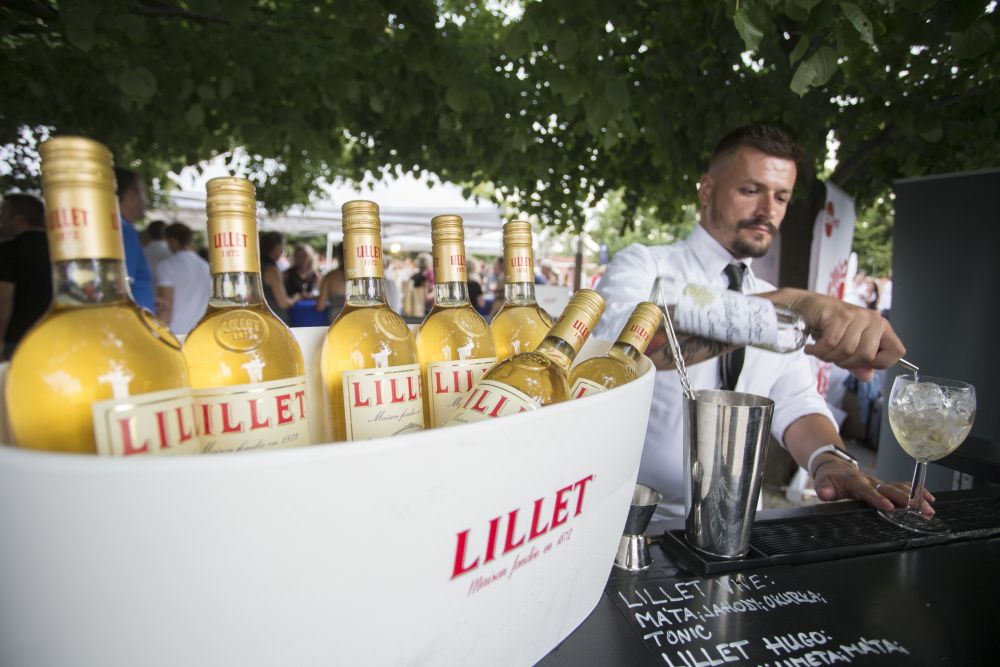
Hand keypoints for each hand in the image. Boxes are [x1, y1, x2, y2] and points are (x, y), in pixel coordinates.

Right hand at [776, 289, 904, 380]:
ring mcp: (857, 316)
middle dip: (845, 363)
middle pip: (866, 356)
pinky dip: (818, 350)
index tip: (863, 362)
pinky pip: (832, 343)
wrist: (809, 306)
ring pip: (847, 350)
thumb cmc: (830, 327)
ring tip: (820, 351)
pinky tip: (811, 348)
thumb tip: (867, 377)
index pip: (897, 352)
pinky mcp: (840, 315)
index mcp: (881, 328)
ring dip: (828, 356)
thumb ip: (859, 364)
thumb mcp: (848, 347)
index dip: (880, 363)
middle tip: (832, 356)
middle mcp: (874, 320)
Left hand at [813, 458, 934, 515]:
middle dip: (907, 500)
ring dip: (916, 497)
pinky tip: (929, 498)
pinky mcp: (885, 485)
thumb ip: (824, 488)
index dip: (878, 499)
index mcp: (856, 482)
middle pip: (891, 489)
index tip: (889, 507)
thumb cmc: (830, 477)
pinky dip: (916, 491)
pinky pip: (903, 486)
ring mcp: (879, 482)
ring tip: (929, 509)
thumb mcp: (823, 482)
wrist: (835, 467)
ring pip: (900, 488)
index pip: (868, 491)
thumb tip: (825, 493)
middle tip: (922, 511)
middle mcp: (871, 481)